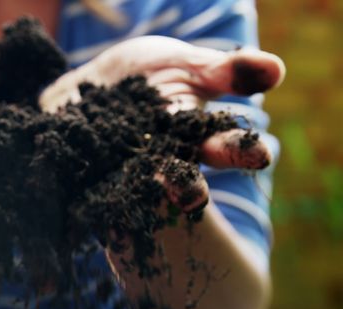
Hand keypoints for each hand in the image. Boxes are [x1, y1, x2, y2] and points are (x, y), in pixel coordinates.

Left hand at [41, 35, 284, 207]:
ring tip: (146, 194)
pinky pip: (83, 184)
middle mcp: (158, 162)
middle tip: (193, 195)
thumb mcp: (182, 65)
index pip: (221, 146)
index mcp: (189, 137)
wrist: (87, 86)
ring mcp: (119, 172)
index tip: (258, 153)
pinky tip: (88, 192)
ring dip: (139, 193)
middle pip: (177, 177)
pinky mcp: (82, 177)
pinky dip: (85, 188)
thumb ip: (221, 71)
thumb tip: (275, 69)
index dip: (239, 150)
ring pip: (132, 188)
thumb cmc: (144, 76)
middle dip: (185, 185)